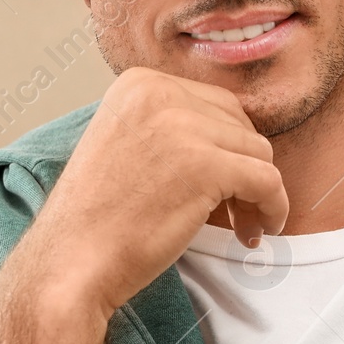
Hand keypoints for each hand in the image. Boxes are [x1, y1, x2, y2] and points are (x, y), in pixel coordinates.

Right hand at [16, 66, 288, 318]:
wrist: (71, 260)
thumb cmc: (97, 217)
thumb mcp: (126, 143)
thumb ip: (170, 126)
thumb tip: (235, 136)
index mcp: (139, 83)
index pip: (214, 104)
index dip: (224, 148)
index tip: (219, 186)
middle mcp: (161, 93)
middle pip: (240, 125)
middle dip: (243, 168)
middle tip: (235, 212)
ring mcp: (185, 127)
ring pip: (258, 153)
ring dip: (256, 193)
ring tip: (239, 227)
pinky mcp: (207, 165)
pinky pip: (268, 181)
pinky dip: (272, 208)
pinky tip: (256, 232)